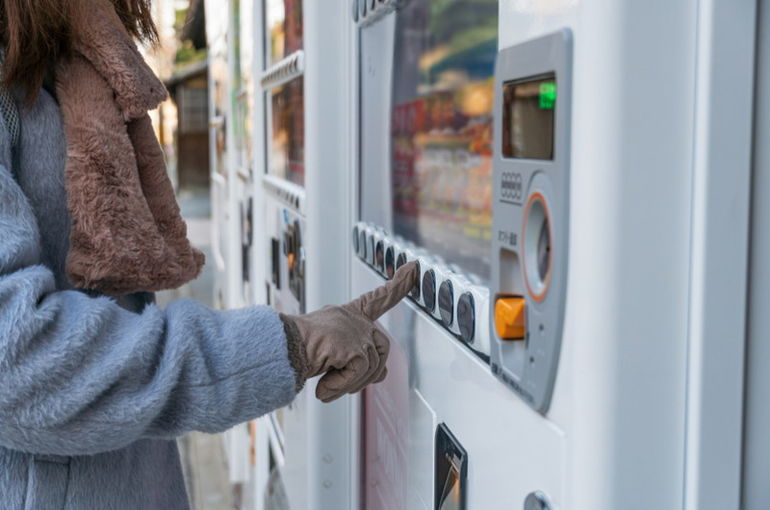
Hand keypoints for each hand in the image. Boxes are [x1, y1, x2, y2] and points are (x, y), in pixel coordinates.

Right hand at [282, 261, 418, 401]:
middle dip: (368, 373)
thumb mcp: (333, 352)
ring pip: (372, 367)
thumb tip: (383, 374)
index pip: (378, 298)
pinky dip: (340, 386)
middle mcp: (354, 319)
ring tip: (325, 387)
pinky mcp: (353, 346)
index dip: (398, 284)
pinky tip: (322, 389)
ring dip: (350, 384)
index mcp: (347, 314)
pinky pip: (358, 374)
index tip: (412, 268)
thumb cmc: (297, 350)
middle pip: (383, 348)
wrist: (278, 350)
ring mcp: (355, 330)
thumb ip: (360, 359)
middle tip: (340, 385)